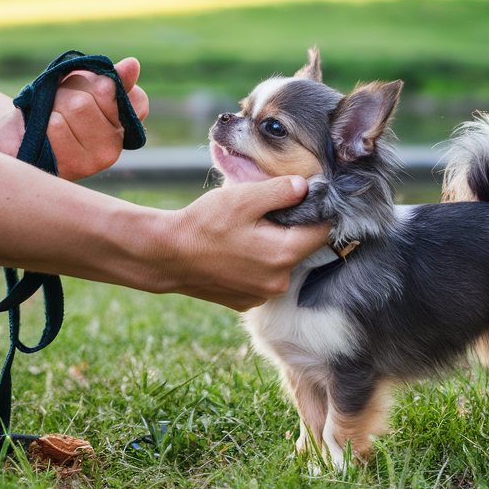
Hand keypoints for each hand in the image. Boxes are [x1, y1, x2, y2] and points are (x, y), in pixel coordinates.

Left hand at [0, 57, 149, 180]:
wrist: (17, 138)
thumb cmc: (52, 108)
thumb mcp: (80, 85)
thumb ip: (108, 77)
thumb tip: (132, 65)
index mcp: (123, 127)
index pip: (136, 98)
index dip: (103, 85)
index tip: (86, 90)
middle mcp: (113, 148)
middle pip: (99, 95)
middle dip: (71, 90)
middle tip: (58, 104)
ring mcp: (94, 161)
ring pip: (77, 107)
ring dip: (55, 103)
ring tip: (48, 117)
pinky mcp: (72, 169)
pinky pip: (58, 125)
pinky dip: (44, 120)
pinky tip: (41, 132)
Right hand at [156, 176, 331, 309]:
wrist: (166, 256)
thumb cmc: (204, 225)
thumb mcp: (243, 198)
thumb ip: (281, 191)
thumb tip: (306, 187)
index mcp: (284, 254)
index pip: (322, 231)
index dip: (315, 211)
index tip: (301, 198)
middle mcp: (279, 282)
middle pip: (301, 249)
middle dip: (289, 229)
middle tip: (263, 213)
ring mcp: (262, 295)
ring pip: (280, 264)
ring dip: (271, 248)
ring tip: (244, 232)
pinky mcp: (245, 302)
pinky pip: (262, 278)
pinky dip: (255, 265)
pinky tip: (234, 252)